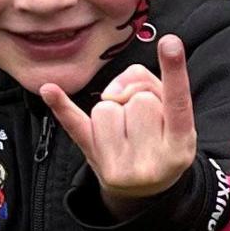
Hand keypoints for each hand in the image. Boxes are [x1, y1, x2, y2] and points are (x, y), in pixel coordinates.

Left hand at [46, 34, 198, 213]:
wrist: (143, 189)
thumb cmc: (161, 142)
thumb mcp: (172, 118)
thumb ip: (151, 86)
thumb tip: (113, 91)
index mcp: (180, 145)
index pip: (178, 102)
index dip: (174, 71)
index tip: (170, 41)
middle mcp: (151, 159)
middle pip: (139, 97)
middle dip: (140, 102)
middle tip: (145, 125)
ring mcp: (119, 162)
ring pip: (108, 105)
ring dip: (116, 110)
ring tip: (126, 132)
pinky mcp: (93, 157)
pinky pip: (74, 124)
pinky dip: (61, 107)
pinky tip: (49, 90)